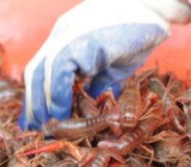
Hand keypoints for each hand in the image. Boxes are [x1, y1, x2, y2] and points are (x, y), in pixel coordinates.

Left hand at [22, 0, 190, 129]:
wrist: (155, 5)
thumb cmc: (138, 31)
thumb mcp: (113, 65)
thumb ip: (98, 84)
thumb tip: (89, 111)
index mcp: (65, 40)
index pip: (41, 73)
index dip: (39, 100)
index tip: (40, 122)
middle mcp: (60, 36)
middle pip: (35, 74)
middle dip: (35, 106)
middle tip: (42, 130)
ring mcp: (66, 35)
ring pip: (41, 73)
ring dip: (45, 104)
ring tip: (53, 127)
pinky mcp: (78, 40)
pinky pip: (58, 71)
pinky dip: (58, 95)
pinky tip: (65, 111)